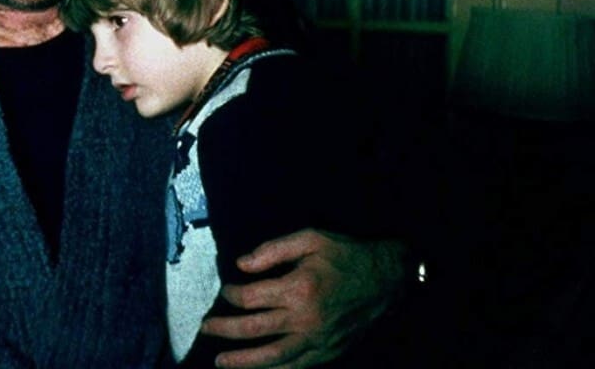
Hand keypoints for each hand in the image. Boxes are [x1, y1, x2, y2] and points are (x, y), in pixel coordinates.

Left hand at [199, 229, 406, 368]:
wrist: (389, 279)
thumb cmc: (347, 254)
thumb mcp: (310, 238)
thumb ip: (272, 250)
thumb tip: (241, 265)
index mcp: (299, 288)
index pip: (251, 298)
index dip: (231, 295)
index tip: (225, 291)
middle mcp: (306, 319)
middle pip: (254, 330)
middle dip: (225, 330)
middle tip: (205, 328)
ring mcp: (318, 340)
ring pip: (273, 357)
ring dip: (244, 362)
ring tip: (221, 363)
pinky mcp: (330, 352)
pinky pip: (298, 367)